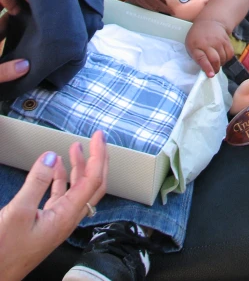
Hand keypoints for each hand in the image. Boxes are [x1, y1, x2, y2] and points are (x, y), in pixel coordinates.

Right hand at [0, 130, 107, 280]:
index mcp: (67, 216)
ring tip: (76, 148)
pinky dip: (62, 178)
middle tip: (97, 139)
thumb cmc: (5, 252)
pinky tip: (56, 167)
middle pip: (93, 184)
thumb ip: (37, 183)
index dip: (98, 155)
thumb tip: (51, 157)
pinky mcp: (48, 222)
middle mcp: (68, 218)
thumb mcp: (19, 212)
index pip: (93, 180)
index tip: (98, 137)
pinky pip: (62, 195)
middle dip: (97, 159)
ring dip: (79, 167)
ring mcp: (59, 220)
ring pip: (78, 189)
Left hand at [186, 19, 234, 77]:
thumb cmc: (197, 37)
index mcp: (196, 45)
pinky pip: (230, 54)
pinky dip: (227, 59)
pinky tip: (222, 57)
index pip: (202, 58)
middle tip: (213, 72)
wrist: (210, 21)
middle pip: (215, 60)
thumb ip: (196, 57)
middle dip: (215, 68)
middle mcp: (208, 43)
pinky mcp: (227, 41)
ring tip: (216, 62)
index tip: (211, 75)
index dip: (207, 67)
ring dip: (220, 64)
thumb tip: (205, 70)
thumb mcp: (191, 46)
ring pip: (223, 58)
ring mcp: (219, 41)